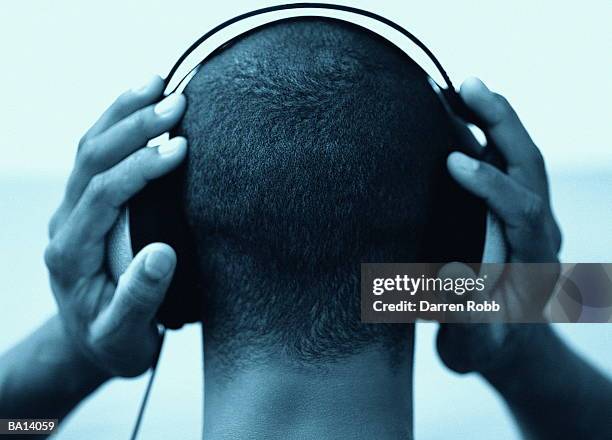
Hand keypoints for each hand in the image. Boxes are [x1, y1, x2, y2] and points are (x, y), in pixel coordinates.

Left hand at [44, 75, 186, 376]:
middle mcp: (67, 223)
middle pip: (91, 158)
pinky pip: (99, 155)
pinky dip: (121, 124)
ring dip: (123, 113)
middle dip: (133, 125)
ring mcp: (75, 209)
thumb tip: (162, 254)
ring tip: (159, 83)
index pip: (102, 195)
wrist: (87, 340)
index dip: (140, 168)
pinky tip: (143, 105)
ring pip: (91, 147)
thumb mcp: (124, 336)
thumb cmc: (110, 340)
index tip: (179, 149)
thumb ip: (139, 299)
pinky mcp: (88, 204)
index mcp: (71, 253)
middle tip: (177, 104)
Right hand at [436, 77, 561, 373]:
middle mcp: (538, 232)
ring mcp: (528, 215)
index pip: (523, 213)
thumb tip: (458, 277)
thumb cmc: (487, 345)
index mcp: (533, 264)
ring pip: (521, 156)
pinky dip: (486, 131)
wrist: (510, 344)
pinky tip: (460, 110)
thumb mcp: (474, 347)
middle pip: (531, 168)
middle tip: (469, 86)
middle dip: (504, 124)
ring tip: (465, 85)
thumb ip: (469, 321)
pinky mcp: (510, 207)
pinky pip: (505, 161)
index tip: (454, 161)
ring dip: (496, 118)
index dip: (492, 185)